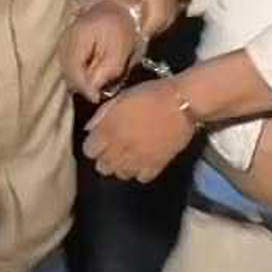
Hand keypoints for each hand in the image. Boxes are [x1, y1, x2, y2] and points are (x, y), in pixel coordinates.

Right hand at [58, 0, 142, 101]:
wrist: (115, 7)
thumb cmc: (120, 29)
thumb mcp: (119, 52)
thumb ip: (105, 72)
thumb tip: (92, 94)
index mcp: (78, 38)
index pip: (74, 71)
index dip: (85, 88)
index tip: (97, 99)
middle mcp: (64, 40)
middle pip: (68, 73)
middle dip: (82, 86)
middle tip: (99, 92)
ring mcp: (62, 42)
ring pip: (66, 71)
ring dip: (80, 80)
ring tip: (97, 82)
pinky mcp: (64, 45)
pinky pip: (68, 66)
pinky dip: (78, 73)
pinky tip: (91, 74)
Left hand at [83, 77, 198, 182]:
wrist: (182, 103)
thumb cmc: (150, 94)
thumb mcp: (121, 97)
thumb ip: (101, 114)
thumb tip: (90, 129)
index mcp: (108, 130)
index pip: (89, 151)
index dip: (93, 145)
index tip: (100, 139)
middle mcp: (119, 149)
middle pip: (102, 167)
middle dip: (105, 158)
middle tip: (115, 147)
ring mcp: (137, 160)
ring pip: (120, 175)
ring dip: (122, 166)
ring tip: (129, 155)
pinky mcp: (155, 166)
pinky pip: (141, 178)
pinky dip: (141, 171)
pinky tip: (144, 160)